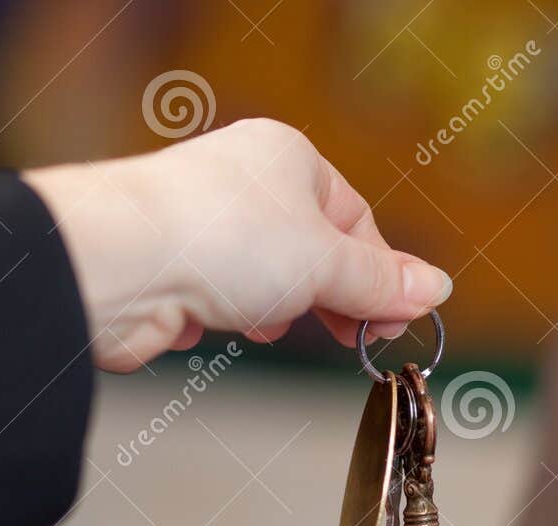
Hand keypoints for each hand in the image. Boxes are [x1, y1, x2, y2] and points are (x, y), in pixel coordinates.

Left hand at [22, 120, 451, 371]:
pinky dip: (227, 319)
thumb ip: (382, 282)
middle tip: (353, 336)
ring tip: (272, 322)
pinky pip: (219, 300)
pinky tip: (224, 326)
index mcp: (288, 158)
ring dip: (278, 310)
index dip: (381, 273)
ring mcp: (205, 226)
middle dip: (331, 297)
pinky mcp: (172, 270)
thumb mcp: (327, 263)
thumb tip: (435, 288)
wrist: (122, 264)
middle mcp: (244, 183)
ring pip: (266, 279)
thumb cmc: (222, 237)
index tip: (396, 319)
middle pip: (312, 251)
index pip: (354, 219)